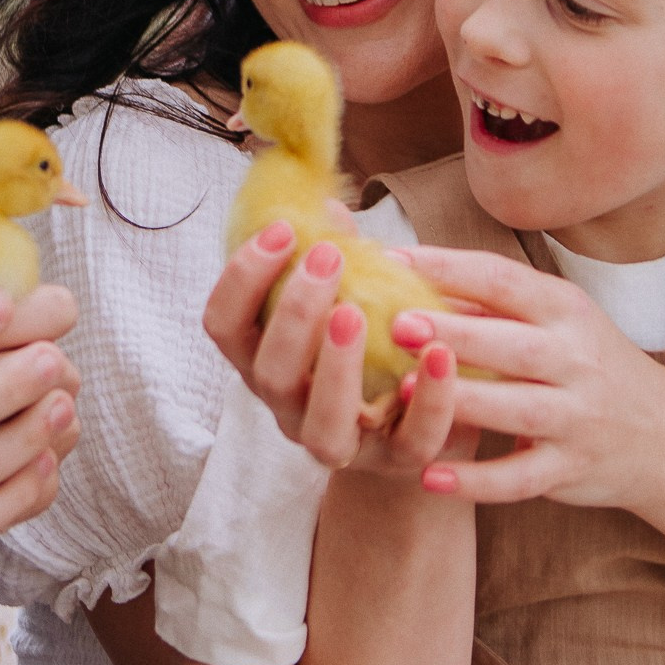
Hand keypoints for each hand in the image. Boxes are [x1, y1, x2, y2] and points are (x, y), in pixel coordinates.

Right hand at [202, 218, 473, 475]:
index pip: (224, 325)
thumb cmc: (370, 350)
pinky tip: (440, 354)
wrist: (416, 429)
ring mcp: (341, 443)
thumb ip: (336, 257)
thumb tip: (324, 201)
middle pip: (269, 370)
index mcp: (265, 360)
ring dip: (335, 365)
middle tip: (327, 258)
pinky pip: (410, 441)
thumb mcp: (348, 298)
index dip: (241, 277)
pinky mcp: (398, 463)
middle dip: (293, 312)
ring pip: (320, 423)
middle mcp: (288, 407)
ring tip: (356, 312)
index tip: (281, 229)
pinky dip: (427, 400)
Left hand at [394, 245, 664, 507]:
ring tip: (402, 390)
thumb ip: (493, 304)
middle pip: (513, 344)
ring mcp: (577, 418)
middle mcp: (577, 360)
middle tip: (396, 322)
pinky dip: (477, 482)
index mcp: (566, 311)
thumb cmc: (587, 363)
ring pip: (517, 408)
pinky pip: (520, 477)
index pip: (506, 281)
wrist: (664, 435)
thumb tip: (409, 273)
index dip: (449, 268)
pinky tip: (431, 479)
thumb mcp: (556, 321)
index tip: (393, 261)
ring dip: (462, 400)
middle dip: (455, 332)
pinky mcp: (571, 468)